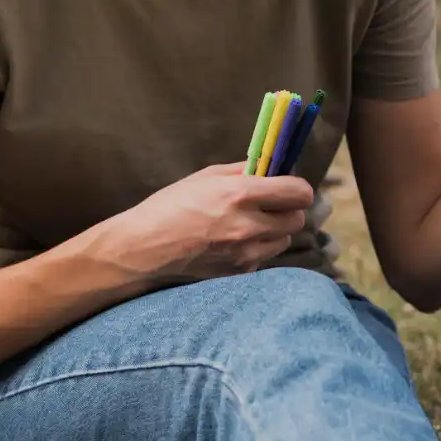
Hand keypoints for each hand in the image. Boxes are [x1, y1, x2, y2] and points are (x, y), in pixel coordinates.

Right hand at [86, 163, 314, 285]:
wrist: (141, 251)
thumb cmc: (169, 207)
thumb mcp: (205, 177)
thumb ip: (243, 171)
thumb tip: (272, 167)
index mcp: (240, 195)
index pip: (299, 193)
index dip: (298, 188)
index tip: (289, 187)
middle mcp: (248, 226)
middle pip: (298, 218)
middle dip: (288, 209)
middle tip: (270, 205)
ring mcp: (245, 253)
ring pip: (284, 239)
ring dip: (275, 231)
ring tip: (248, 225)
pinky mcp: (240, 273)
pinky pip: (264, 257)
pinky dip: (256, 249)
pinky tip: (232, 244)